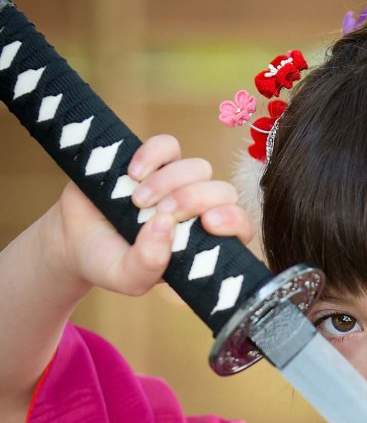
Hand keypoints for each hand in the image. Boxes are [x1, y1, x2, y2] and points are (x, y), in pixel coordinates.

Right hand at [38, 134, 256, 295]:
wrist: (71, 237)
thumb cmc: (107, 262)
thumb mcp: (126, 277)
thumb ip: (149, 265)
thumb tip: (166, 226)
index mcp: (202, 243)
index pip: (240, 227)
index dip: (234, 221)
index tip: (209, 224)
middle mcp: (196, 212)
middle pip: (222, 192)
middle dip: (194, 200)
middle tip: (160, 213)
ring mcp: (177, 184)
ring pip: (198, 168)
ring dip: (170, 181)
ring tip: (138, 201)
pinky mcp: (153, 161)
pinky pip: (168, 145)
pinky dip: (154, 155)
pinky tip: (133, 173)